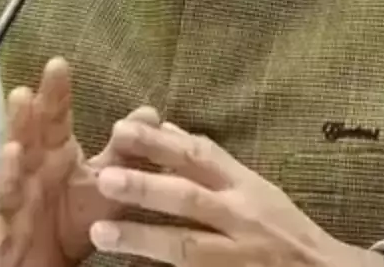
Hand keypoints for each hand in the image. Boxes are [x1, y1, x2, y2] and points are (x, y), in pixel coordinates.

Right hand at [0, 59, 159, 266]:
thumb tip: (150, 113)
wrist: (43, 264)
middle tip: (23, 93)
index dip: (54, 95)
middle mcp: (26, 176)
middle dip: (20, 121)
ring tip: (13, 152)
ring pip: (4, 188)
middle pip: (22, 143)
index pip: (53, 120)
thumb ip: (123, 152)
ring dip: (6, 171)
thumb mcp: (101, 185)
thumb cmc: (70, 217)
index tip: (58, 63)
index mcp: (51, 157)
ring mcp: (8, 208)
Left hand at [87, 119, 383, 266]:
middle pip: (190, 197)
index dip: (159, 142)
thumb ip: (212, 163)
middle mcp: (242, 216)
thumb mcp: (253, 187)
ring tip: (101, 231)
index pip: (200, 155)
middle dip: (147, 186)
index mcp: (245, 185)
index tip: (121, 129)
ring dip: (142, 237)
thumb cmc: (282, 227)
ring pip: (187, 246)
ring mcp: (238, 255)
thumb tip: (170, 129)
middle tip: (104, 177)